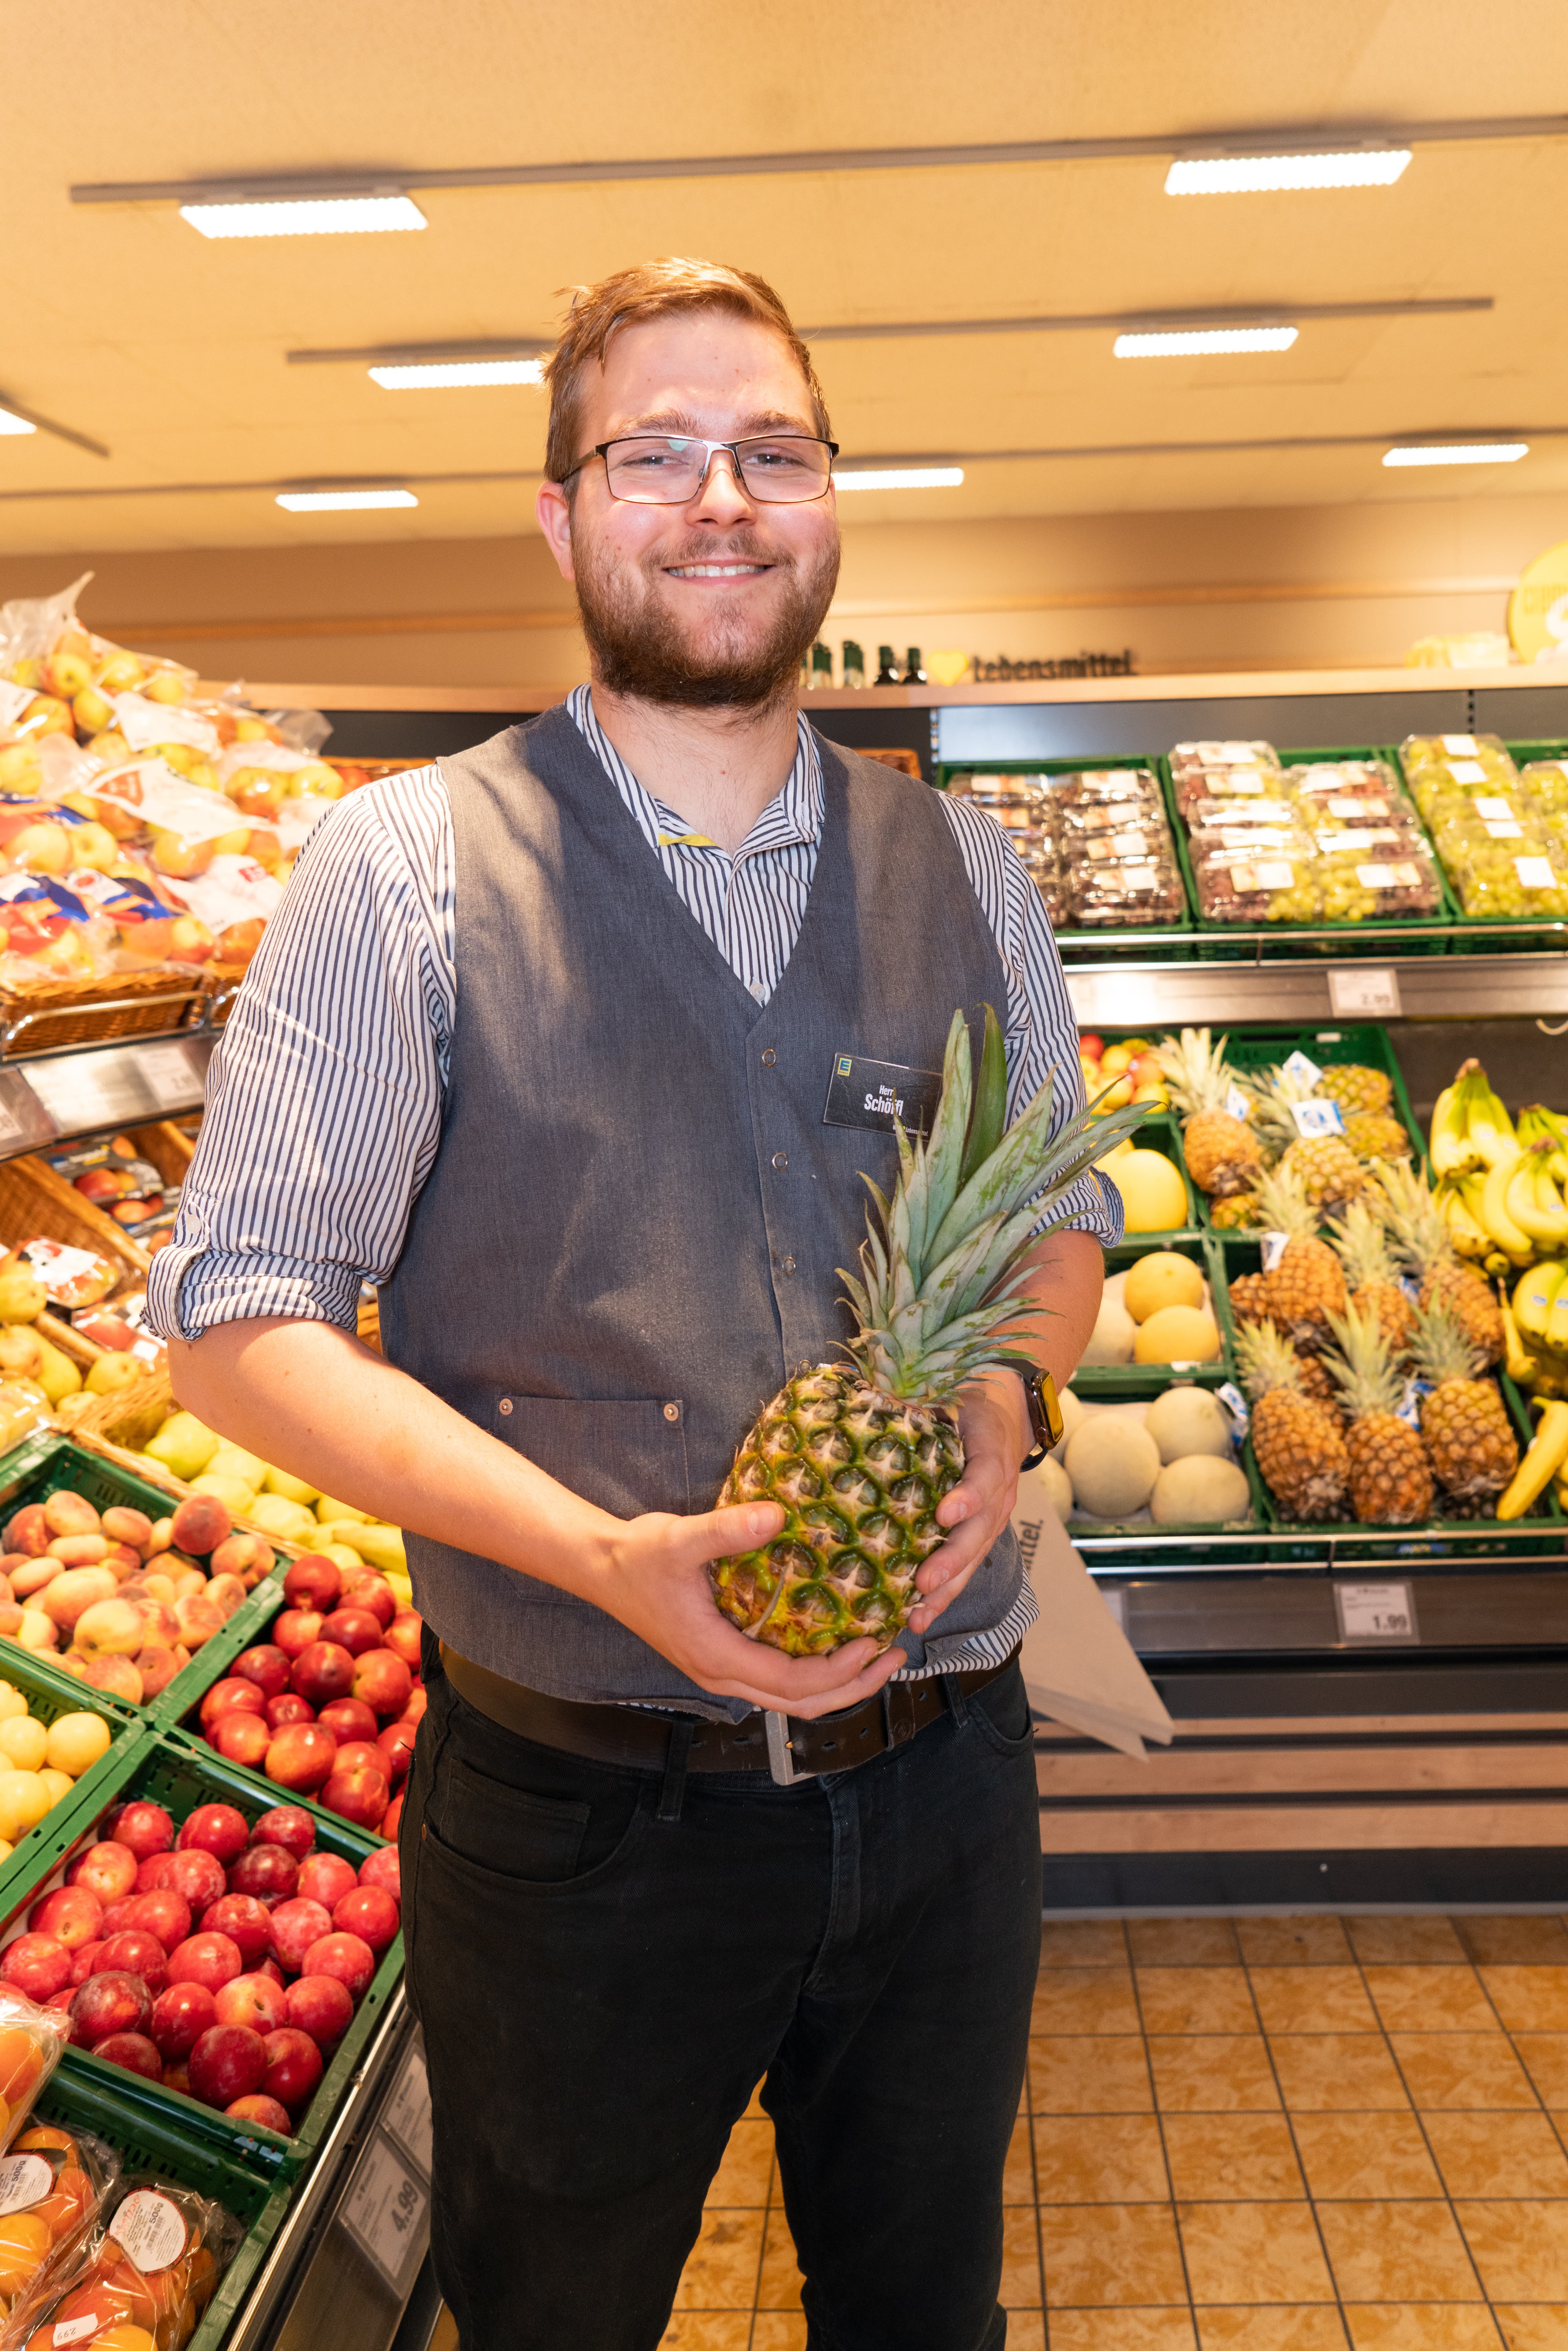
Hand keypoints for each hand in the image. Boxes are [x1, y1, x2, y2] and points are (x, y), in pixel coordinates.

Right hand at [596, 1501, 906, 1718]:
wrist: (602, 1568)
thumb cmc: (638, 1557)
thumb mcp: (681, 1538)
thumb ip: (728, 1529)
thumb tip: (777, 1514)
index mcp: (716, 1655)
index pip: (791, 1682)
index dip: (837, 1668)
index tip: (871, 1640)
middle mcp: (722, 1673)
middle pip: (801, 1704)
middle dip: (853, 1686)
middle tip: (894, 1653)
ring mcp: (722, 1669)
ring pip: (791, 1699)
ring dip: (838, 1684)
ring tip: (877, 1655)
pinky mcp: (723, 1657)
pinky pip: (778, 1681)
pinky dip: (814, 1672)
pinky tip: (833, 1643)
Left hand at [906, 1371, 1027, 1638]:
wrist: (1010, 1409)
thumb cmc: (970, 1398)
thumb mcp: (953, 1392)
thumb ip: (924, 1401)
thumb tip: (876, 1399)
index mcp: (992, 1449)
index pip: (986, 1476)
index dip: (968, 1497)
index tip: (944, 1514)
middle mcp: (999, 1489)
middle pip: (980, 1529)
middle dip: (952, 1559)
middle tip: (923, 1582)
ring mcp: (994, 1514)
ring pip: (975, 1555)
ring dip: (949, 1588)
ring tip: (920, 1616)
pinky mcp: (983, 1530)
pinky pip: (969, 1563)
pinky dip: (947, 1590)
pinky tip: (921, 1614)